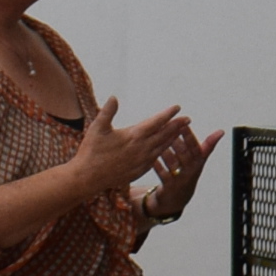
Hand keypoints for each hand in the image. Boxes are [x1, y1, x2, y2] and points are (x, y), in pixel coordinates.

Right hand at [70, 98, 191, 198]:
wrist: (88, 178)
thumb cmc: (91, 151)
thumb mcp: (97, 128)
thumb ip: (108, 112)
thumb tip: (114, 97)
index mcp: (134, 136)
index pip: (156, 122)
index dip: (168, 114)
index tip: (178, 108)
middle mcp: (142, 149)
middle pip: (164, 134)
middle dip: (176, 126)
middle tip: (187, 119)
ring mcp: (142, 161)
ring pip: (162, 147)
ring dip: (173, 138)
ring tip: (181, 131)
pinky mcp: (140, 170)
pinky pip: (156, 158)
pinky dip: (164, 151)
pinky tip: (166, 148)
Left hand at [140, 117, 209, 221]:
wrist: (178, 199)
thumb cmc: (188, 174)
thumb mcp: (200, 161)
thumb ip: (209, 145)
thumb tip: (221, 132)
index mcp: (198, 162)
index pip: (196, 147)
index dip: (190, 137)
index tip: (184, 125)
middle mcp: (190, 171)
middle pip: (185, 155)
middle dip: (178, 142)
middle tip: (169, 130)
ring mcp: (180, 179)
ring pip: (173, 164)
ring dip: (167, 153)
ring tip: (160, 142)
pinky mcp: (169, 186)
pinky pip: (163, 175)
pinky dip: (158, 166)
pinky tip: (153, 158)